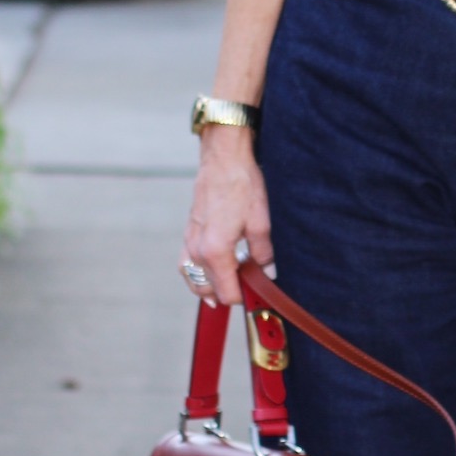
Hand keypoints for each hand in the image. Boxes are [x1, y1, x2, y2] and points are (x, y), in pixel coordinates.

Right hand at [183, 128, 273, 304]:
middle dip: (229, 292)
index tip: (258, 292)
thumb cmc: (241, 185)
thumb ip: (263, 254)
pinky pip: (187, 265)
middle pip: (208, 290)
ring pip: (194, 279)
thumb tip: (267, 273)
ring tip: (233, 281)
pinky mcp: (188, 233)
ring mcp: (189, 242)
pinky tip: (215, 268)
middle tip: (250, 285)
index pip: (226, 292)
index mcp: (215, 251)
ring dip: (211, 286)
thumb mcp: (260, 222)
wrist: (223, 159)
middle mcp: (197, 250)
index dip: (244, 297)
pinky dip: (199, 273)